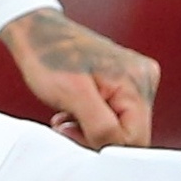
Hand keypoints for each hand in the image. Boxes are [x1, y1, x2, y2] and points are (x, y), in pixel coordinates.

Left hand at [0, 8, 158, 147]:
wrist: (36, 32)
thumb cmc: (49, 55)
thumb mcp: (72, 94)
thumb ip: (101, 126)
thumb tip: (116, 149)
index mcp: (137, 81)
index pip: (136, 139)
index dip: (103, 144)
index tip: (73, 131)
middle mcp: (143, 80)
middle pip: (131, 134)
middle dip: (97, 137)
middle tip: (67, 125)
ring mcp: (135, 81)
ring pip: (121, 128)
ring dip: (92, 130)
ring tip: (68, 115)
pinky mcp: (124, 83)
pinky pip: (116, 116)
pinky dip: (93, 120)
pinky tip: (75, 110)